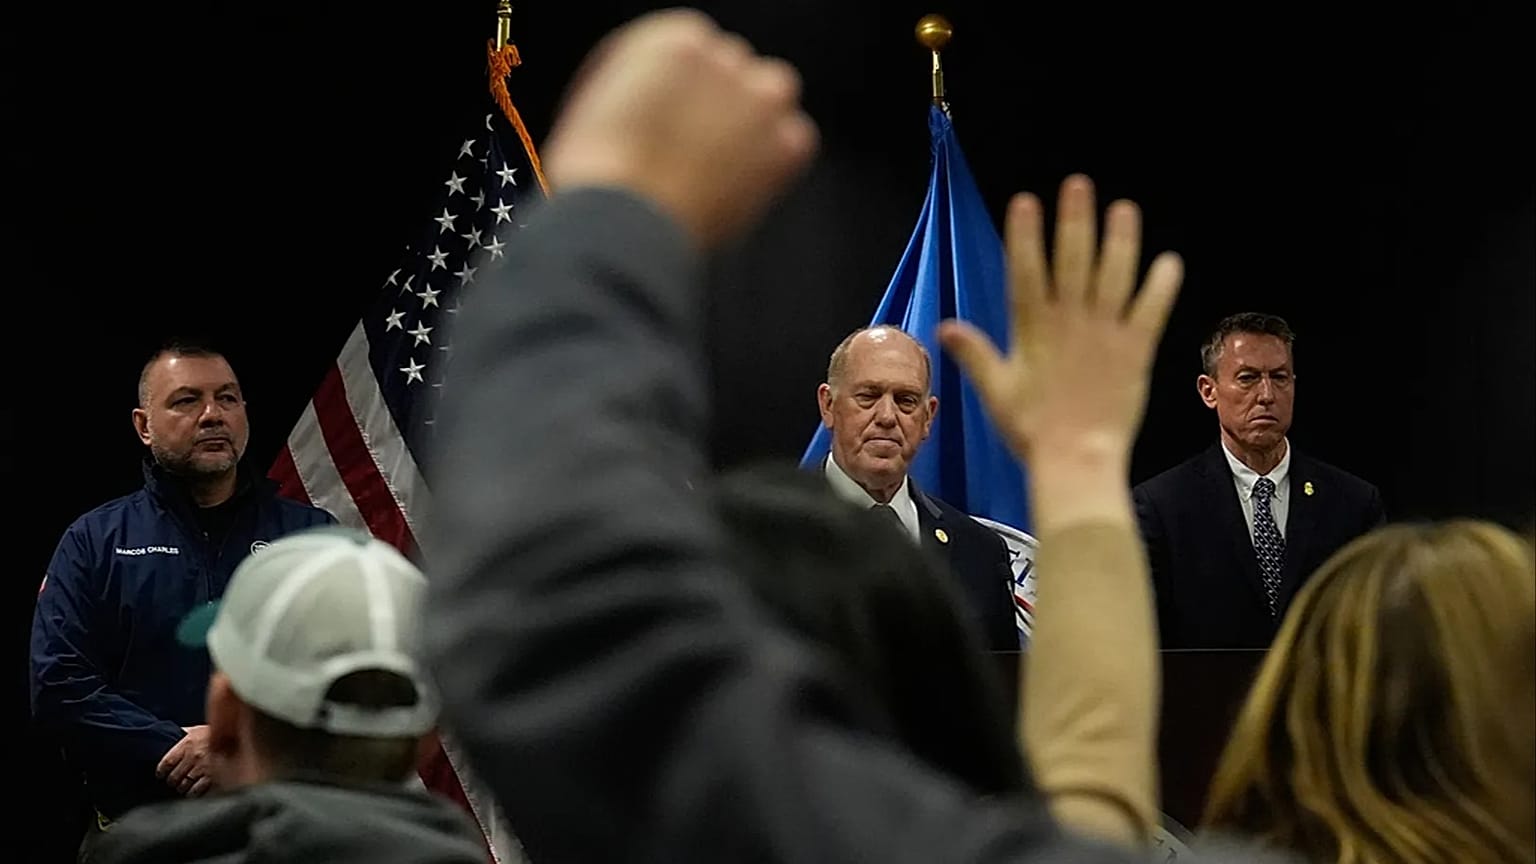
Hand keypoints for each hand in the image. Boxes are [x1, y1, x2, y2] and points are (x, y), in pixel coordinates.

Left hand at [156, 725, 217, 796]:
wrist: (235, 736)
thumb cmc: (216, 734)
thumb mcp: (197, 730)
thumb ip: (183, 735)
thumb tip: (171, 736)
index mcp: (187, 744)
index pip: (166, 763)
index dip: (161, 772)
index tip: (162, 775)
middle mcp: (193, 757)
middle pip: (174, 777)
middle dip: (173, 781)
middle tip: (175, 782)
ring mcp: (203, 768)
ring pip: (184, 786)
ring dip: (183, 788)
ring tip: (185, 786)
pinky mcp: (212, 777)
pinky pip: (197, 790)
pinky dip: (194, 792)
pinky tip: (195, 790)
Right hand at [542, 9, 818, 248]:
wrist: (622, 222)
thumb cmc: (598, 176)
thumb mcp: (600, 107)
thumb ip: (645, 92)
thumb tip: (665, 112)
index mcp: (673, 39)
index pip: (692, 52)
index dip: (677, 90)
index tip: (666, 117)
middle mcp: (725, 56)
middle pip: (731, 73)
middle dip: (715, 105)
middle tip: (689, 149)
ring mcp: (760, 98)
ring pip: (769, 97)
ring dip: (749, 123)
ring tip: (713, 167)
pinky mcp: (786, 143)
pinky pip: (793, 142)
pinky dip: (773, 161)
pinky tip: (736, 187)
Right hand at [939, 175, 1182, 469]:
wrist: (1077, 460)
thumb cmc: (1033, 431)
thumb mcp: (997, 392)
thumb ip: (975, 355)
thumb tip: (945, 328)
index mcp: (1034, 331)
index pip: (1026, 273)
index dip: (1025, 236)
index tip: (1025, 202)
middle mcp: (1070, 325)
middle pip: (1072, 262)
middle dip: (1074, 221)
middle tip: (1078, 185)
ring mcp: (1105, 335)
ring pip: (1114, 277)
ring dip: (1120, 241)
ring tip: (1123, 209)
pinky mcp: (1135, 352)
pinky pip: (1150, 311)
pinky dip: (1161, 287)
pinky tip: (1169, 262)